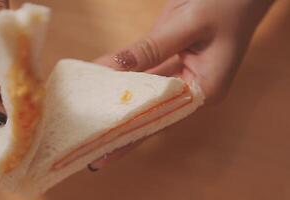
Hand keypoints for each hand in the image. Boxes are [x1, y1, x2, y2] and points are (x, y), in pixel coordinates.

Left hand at [90, 0, 273, 169]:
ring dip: (119, 102)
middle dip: (122, 126)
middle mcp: (191, 88)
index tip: (105, 146)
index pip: (162, 117)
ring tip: (91, 118)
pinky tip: (102, 83)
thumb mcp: (187, 26)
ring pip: (144, 93)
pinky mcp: (170, 59)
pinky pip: (143, 72)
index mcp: (205, 90)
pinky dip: (123, 78)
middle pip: (151, 112)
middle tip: (92, 145)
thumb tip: (113, 68)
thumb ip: (150, 49)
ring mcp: (180, 74)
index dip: (132, 133)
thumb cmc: (225, 4)